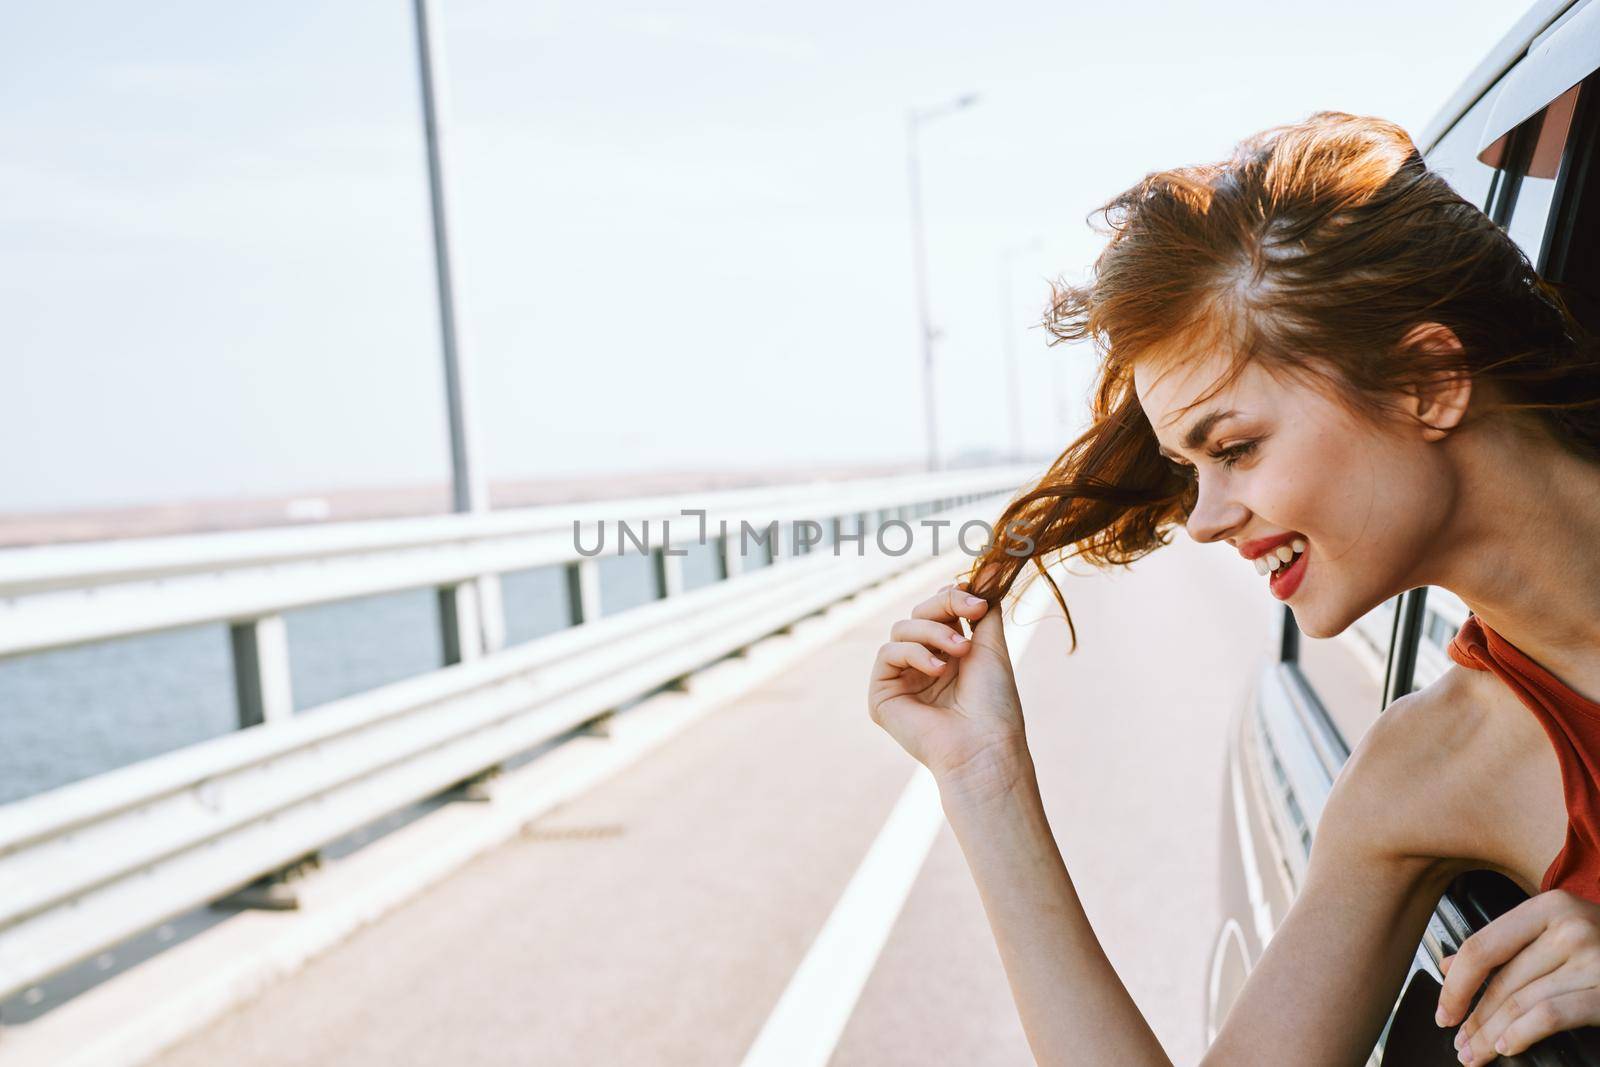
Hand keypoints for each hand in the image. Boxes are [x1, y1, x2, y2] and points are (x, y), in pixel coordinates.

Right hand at [867, 580, 1028, 797]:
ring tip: (959, 651)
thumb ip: (983, 609)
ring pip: (901, 629)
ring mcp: (900, 680)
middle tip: (971, 615)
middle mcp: (921, 665)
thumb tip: (988, 568)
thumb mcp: (991, 646)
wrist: (985, 746)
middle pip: (918, 613)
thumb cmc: (994, 704)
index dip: (951, 597)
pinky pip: (887, 654)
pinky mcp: (881, 696)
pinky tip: (938, 669)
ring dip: (932, 632)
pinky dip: (913, 654)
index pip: (937, 610)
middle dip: (944, 607)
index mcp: (947, 655)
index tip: (976, 601)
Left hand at [1438, 888, 1599, 1062]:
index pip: (1482, 947)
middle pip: (1501, 981)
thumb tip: (1449, 967)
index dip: (1455, 984)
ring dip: (1490, 1034)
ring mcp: (1593, 958)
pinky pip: (1550, 1015)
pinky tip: (1507, 1046)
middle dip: (1472, 1017)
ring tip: (1476, 1053)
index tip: (1443, 1010)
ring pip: (1521, 1002)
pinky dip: (1521, 1033)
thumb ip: (1508, 945)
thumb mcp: (1558, 931)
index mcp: (1550, 907)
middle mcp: (1571, 927)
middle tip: (1458, 1041)